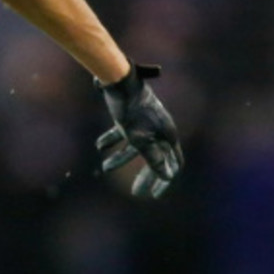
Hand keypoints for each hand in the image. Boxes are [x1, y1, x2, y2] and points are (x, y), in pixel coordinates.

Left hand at [96, 63, 183, 196]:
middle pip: (156, 157)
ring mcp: (147, 121)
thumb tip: (168, 176)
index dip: (164, 180)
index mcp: (168, 134)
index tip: (152, 194)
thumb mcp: (139, 138)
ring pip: (137, 146)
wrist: (118, 79)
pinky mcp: (132, 115)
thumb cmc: (129, 110)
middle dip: (144, 175)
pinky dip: (113, 141)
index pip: (174, 163)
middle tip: (135, 192)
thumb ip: (153, 158)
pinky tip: (99, 146)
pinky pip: (125, 133)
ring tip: (104, 167)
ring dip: (121, 158)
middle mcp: (161, 128)